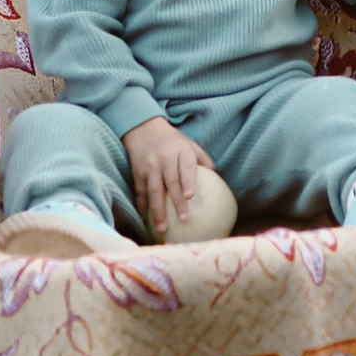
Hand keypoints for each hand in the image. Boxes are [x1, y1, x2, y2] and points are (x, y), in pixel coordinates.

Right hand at [123, 115, 215, 235]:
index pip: (185, 167)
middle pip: (170, 182)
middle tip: (184, 219)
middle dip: (176, 202)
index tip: (190, 195)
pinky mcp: (137, 173)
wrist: (142, 128)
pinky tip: (146, 220)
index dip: (187, 181)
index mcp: (180, 151)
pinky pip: (140, 192)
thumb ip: (203, 160)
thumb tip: (218, 181)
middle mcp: (164, 159)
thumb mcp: (189, 144)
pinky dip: (143, 207)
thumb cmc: (172, 141)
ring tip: (162, 228)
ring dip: (157, 211)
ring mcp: (149, 166)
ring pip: (153, 191)